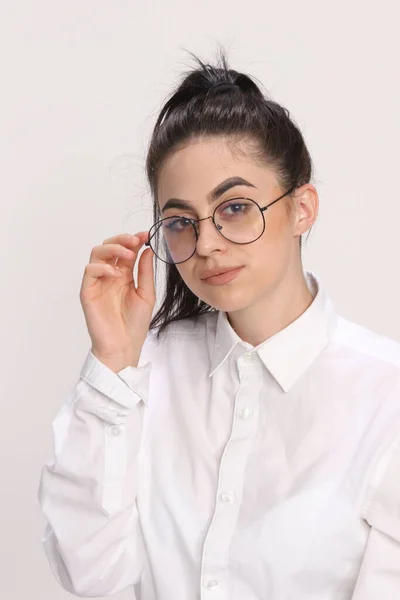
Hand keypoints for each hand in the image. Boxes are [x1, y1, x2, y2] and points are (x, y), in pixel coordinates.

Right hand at [79, 231, 154, 370]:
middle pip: (109, 247)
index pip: (126, 251)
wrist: (124, 346)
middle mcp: (109, 276)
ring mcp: (97, 282)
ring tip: (128, 254)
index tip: (146, 235)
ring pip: (97, 253)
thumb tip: (147, 250)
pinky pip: (89, 271)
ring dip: (112, 248)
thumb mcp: (146, 294)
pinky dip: (102, 267)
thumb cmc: (135, 324)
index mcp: (124, 275)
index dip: (134, 240)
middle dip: (122, 240)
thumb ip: (145, 272)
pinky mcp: (88, 292)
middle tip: (136, 240)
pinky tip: (115, 274)